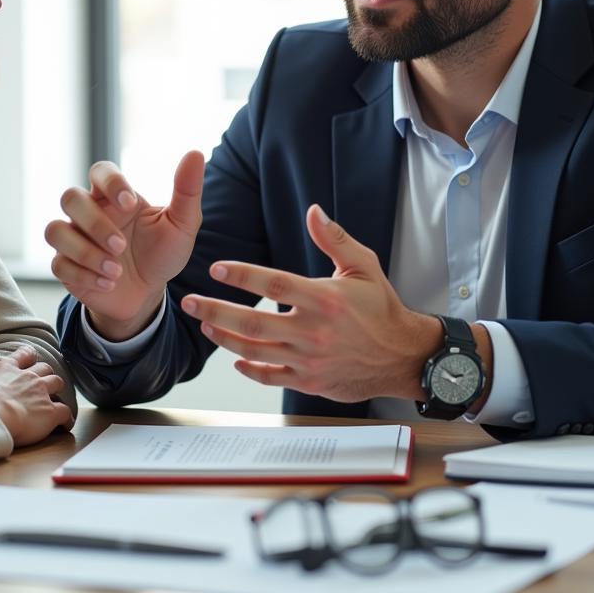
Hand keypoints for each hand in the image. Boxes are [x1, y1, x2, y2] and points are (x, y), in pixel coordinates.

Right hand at [0, 346, 73, 446]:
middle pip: (45, 368)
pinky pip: (65, 411)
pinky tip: (65, 423)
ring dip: (57, 389)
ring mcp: (42, 393)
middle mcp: (28, 377)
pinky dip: (66, 417)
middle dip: (46, 373)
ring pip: (57, 382)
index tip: (30, 358)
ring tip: (56, 398)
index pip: (23, 354)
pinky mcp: (50, 411)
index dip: (28, 356)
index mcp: (9, 368)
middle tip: (43, 382)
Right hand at [45, 151, 204, 338]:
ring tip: (115, 271)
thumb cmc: (163, 252)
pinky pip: (58, 264)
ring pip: (55, 230)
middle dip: (94, 223)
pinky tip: (108, 283)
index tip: (130, 204)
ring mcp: (74, 238)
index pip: (100, 171)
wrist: (149, 293)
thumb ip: (187, 190)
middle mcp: (90, 213)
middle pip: (70, 197)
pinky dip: (84, 275)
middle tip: (121, 246)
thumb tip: (195, 153)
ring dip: (84, 252)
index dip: (110, 182)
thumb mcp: (182, 224)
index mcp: (115, 196)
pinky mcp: (66, 266)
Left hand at [180, 204, 442, 401]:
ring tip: (204, 323)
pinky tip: (234, 357)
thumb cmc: (382, 308)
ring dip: (224, 338)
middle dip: (215, 310)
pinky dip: (249, 369)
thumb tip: (313, 211)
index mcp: (325, 299)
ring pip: (255, 350)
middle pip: (253, 322)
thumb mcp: (364, 265)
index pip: (274, 285)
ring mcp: (309, 360)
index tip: (216, 268)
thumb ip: (334, 239)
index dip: (242, 276)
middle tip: (190, 301)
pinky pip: (271, 376)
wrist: (403, 357)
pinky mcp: (310, 381)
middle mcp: (314, 331)